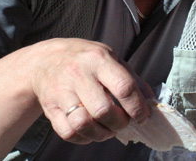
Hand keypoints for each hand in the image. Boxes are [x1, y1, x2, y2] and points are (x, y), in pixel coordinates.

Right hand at [27, 38, 152, 144]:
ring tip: (108, 129)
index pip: (123, 87)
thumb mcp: (110, 57)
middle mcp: (78, 74)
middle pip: (103, 110)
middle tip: (123, 122)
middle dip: (120, 123)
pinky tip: (91, 131)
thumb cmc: (83, 59)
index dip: (137, 107)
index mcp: (98, 59)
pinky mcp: (50, 107)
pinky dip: (84, 138)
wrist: (45, 60)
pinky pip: (69, 132)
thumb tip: (150, 102)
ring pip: (84, 124)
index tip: (143, 116)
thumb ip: (131, 78)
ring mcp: (61, 91)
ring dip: (102, 134)